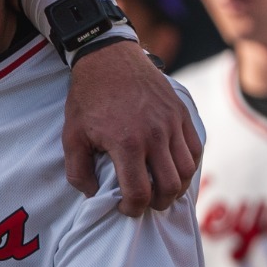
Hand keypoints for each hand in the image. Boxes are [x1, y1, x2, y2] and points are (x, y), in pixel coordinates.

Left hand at [64, 41, 201, 211]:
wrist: (108, 58)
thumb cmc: (88, 98)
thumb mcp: (71, 135)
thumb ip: (78, 170)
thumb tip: (93, 194)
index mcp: (127, 143)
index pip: (139, 193)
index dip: (132, 209)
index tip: (125, 208)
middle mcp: (155, 135)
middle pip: (169, 186)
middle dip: (157, 202)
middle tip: (145, 203)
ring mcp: (172, 123)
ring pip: (187, 170)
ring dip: (176, 187)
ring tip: (161, 189)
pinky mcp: (181, 113)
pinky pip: (195, 148)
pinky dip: (189, 166)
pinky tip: (174, 169)